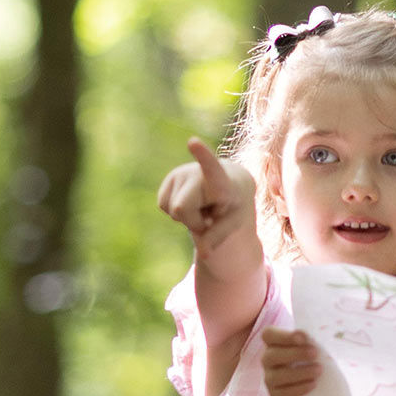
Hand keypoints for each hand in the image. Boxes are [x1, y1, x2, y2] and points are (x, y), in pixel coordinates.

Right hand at [157, 138, 256, 260]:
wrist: (229, 185)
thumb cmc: (233, 206)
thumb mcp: (232, 224)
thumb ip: (218, 239)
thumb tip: (203, 254)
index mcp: (220, 181)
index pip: (211, 168)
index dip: (201, 155)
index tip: (192, 141)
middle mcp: (198, 172)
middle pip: (180, 209)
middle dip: (191, 221)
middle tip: (207, 217)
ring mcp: (181, 173)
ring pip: (171, 209)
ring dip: (185, 216)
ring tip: (201, 205)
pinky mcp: (169, 178)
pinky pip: (163, 204)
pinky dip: (175, 212)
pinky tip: (190, 202)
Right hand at [260, 327, 320, 395]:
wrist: (316, 384)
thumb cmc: (312, 358)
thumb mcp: (312, 347)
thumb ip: (311, 343)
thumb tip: (316, 342)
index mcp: (273, 343)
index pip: (268, 335)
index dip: (284, 336)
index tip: (304, 337)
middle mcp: (267, 360)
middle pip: (271, 355)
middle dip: (294, 354)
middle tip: (314, 353)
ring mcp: (269, 378)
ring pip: (276, 376)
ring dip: (299, 373)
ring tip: (318, 370)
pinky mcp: (275, 395)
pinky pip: (283, 393)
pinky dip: (300, 388)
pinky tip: (313, 384)